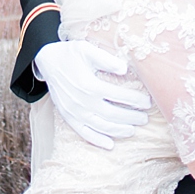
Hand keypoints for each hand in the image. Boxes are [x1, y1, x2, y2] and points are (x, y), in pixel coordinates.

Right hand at [34, 41, 151, 150]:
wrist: (47, 61)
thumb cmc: (70, 53)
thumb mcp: (87, 49)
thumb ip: (107, 59)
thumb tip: (125, 69)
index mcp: (90, 85)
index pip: (119, 96)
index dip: (135, 100)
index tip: (147, 102)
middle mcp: (82, 101)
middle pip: (113, 115)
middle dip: (131, 118)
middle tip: (145, 118)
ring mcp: (75, 112)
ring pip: (101, 126)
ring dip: (118, 130)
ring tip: (132, 130)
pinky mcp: (68, 117)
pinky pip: (84, 133)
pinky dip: (97, 140)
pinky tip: (110, 144)